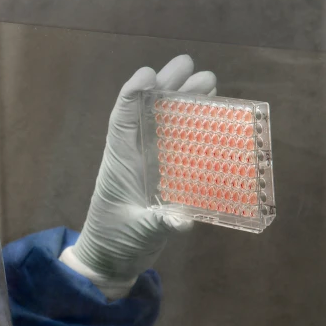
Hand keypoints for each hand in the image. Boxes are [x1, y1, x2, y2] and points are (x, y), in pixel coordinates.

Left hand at [66, 55, 216, 288]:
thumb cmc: (116, 242)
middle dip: (166, 87)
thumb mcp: (137, 232)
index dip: (133, 95)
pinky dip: (194, 130)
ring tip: (209, 81)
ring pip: (165, 125)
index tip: (148, 73)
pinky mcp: (162, 177)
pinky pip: (178, 146)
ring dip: (184, 103)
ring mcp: (148, 166)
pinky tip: (213, 118)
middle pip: (148, 113)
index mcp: (119, 162)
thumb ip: (158, 222)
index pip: (122, 121)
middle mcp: (133, 157)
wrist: (111, 261)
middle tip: (189, 64)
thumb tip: (183, 218)